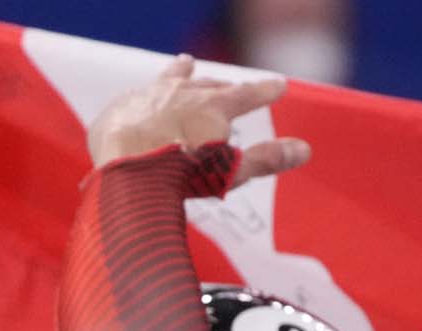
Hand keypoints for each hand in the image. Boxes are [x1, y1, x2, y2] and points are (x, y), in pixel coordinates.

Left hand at [87, 54, 309, 187]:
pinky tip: (139, 100)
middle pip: (208, 86)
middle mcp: (181, 94)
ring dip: (180, 73)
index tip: (279, 85)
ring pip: (169, 80)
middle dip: (221, 86)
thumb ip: (265, 159)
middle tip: (229, 85)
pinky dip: (142, 99)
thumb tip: (303, 150)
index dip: (264, 90)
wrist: (123, 174)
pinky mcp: (118, 110)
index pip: (247, 95)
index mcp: (213, 107)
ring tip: (185, 63)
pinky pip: (134, 99)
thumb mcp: (229, 171)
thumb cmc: (181, 176)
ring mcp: (147, 98)